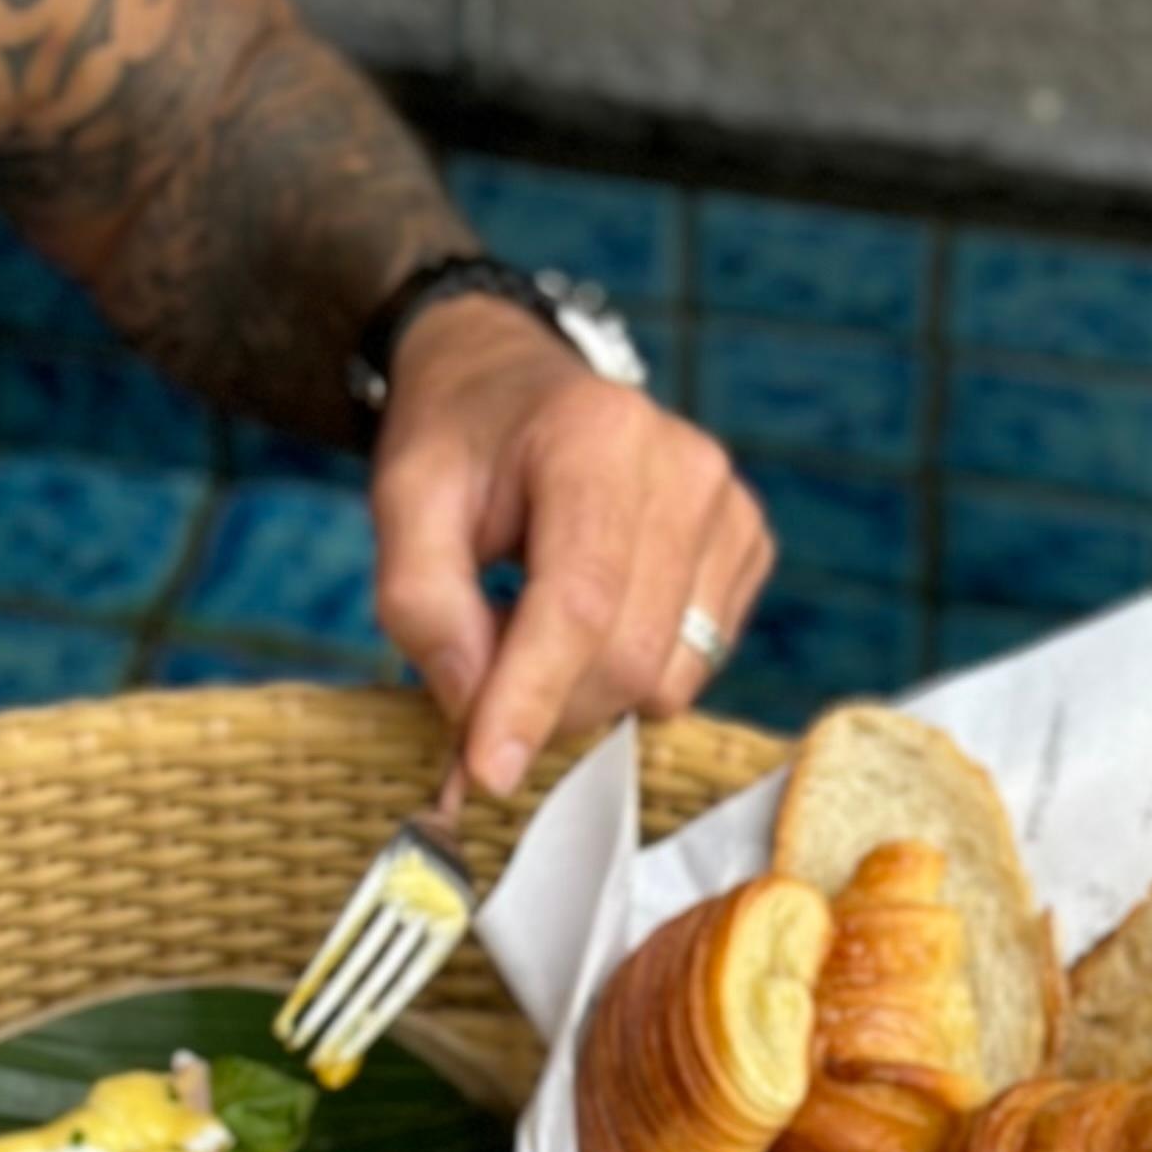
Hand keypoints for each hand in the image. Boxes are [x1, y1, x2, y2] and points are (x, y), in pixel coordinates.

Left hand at [371, 302, 776, 804]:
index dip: (532, 698)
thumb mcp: (403, 498)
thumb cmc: (460, 441)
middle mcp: (685, 466)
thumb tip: (472, 707)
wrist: (516, 379)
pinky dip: (632, 672)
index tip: (488, 772)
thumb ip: (420, 601)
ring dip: (588, 691)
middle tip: (483, 676)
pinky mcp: (747, 544)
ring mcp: (728, 507)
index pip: (579, 602)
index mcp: (596, 436)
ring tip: (535, 625)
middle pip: (628, 655)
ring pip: (669, 678)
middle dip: (549, 702)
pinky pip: (696, 665)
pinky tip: (592, 616)